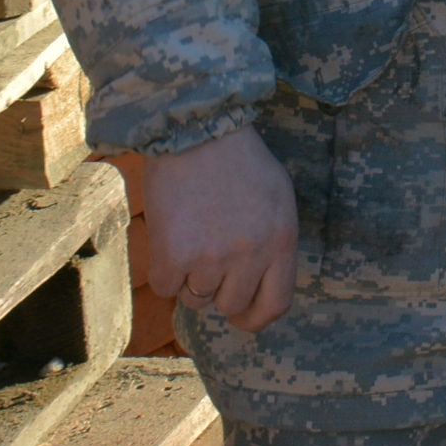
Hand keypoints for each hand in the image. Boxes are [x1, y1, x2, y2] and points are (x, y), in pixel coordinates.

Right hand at [138, 125, 298, 332]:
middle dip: (217, 289)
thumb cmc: (238, 158)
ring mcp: (211, 258)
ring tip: (190, 233)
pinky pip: (165, 286)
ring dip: (189, 276)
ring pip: (196, 298)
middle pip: (231, 305)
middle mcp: (251, 254)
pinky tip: (169, 234)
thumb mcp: (277, 198)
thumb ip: (272, 242)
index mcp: (281, 241)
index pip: (276, 304)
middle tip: (207, 255)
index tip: (241, 316)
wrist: (195, 128)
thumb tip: (259, 283)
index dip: (256, 317)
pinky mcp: (174, 255)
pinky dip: (164, 269)